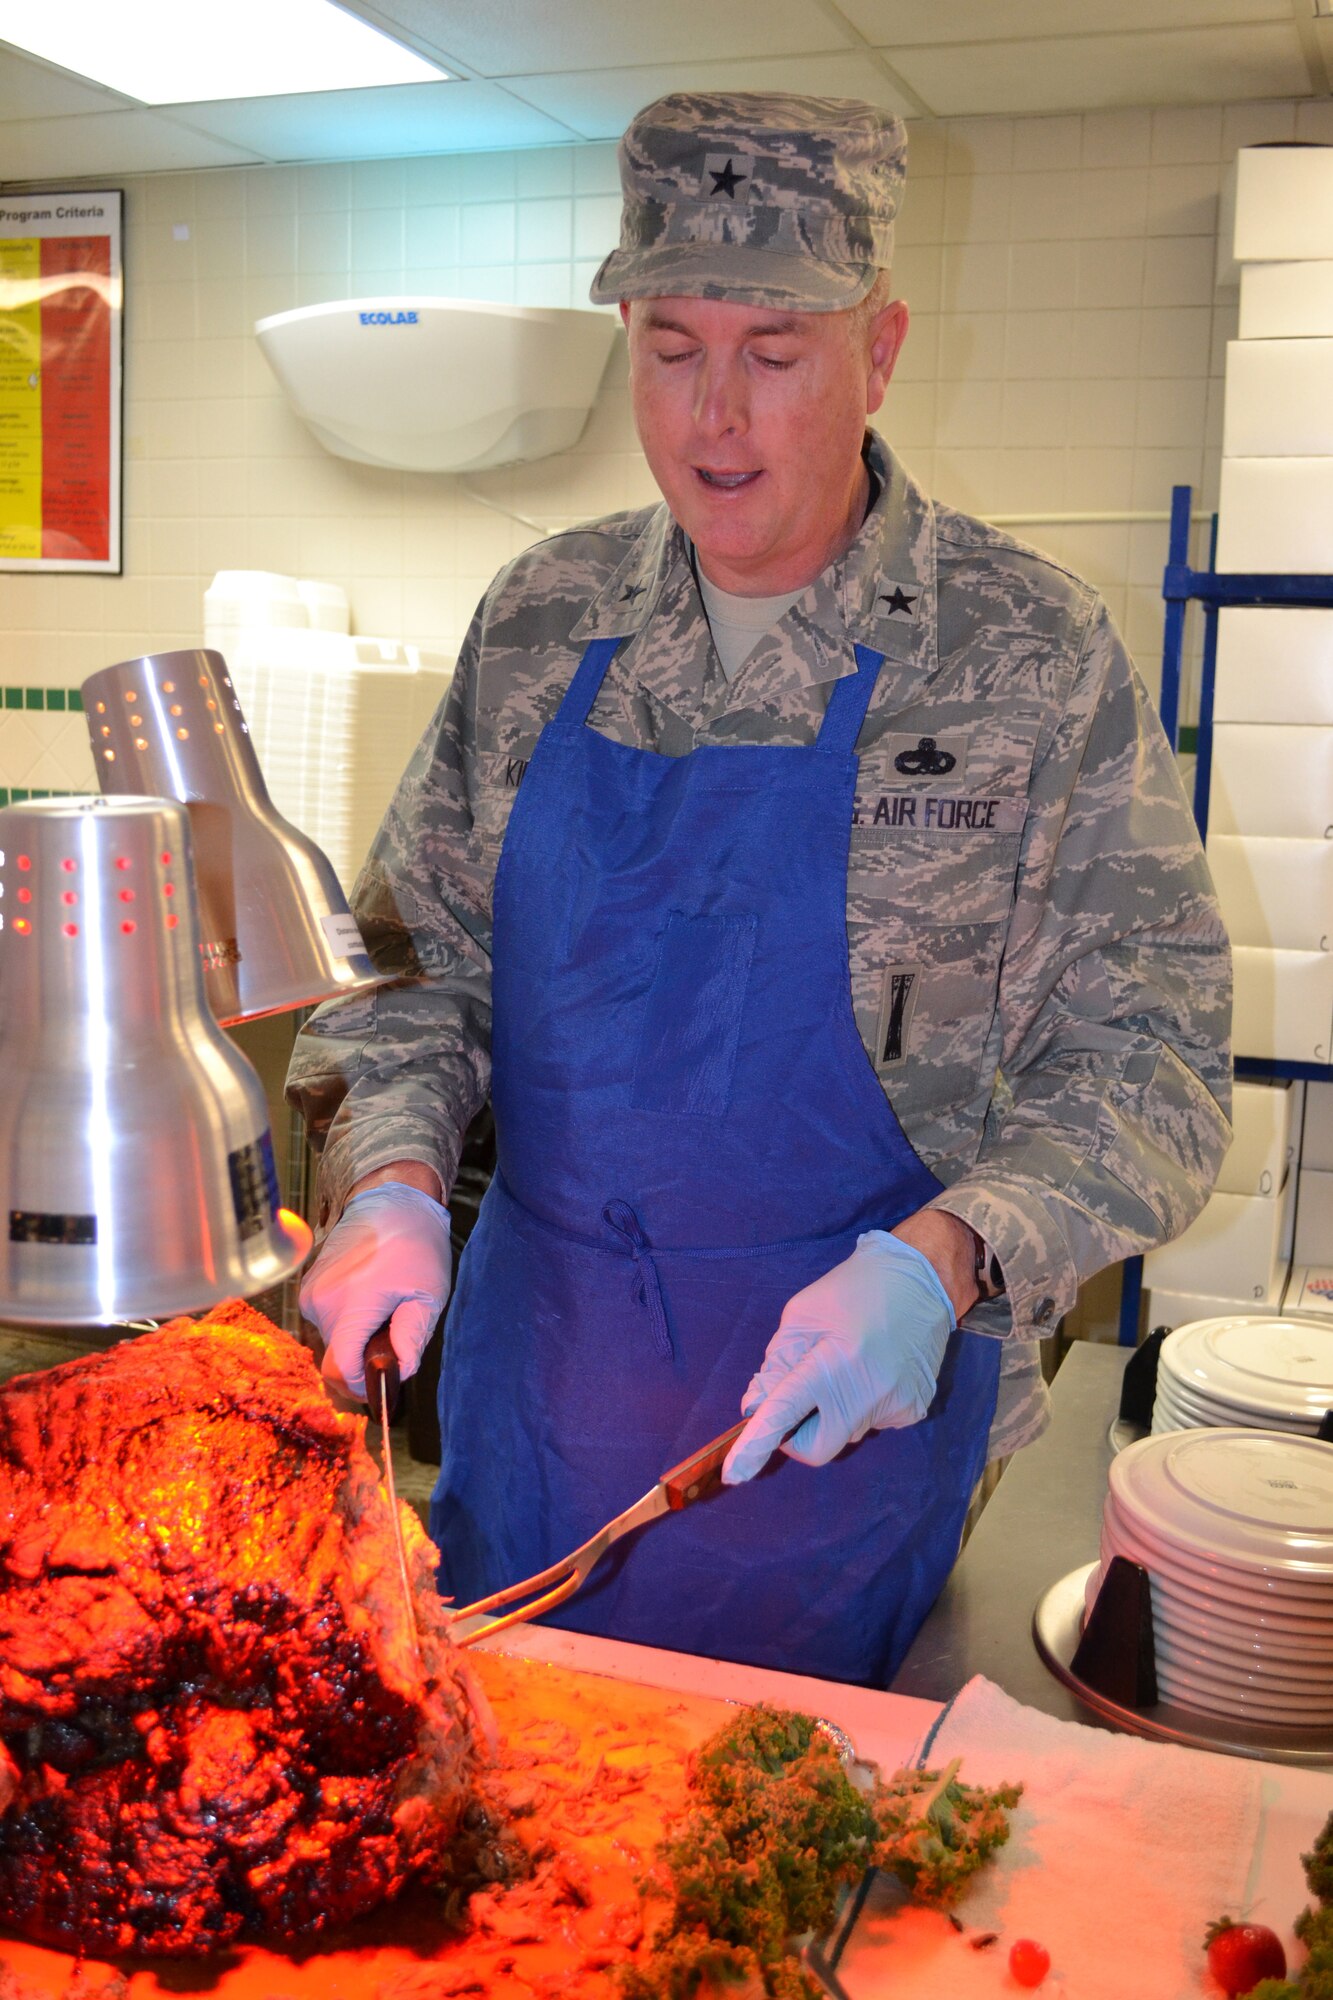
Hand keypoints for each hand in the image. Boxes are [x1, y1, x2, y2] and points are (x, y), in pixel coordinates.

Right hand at [299, 1183, 451, 1399]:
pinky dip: (347, 1322)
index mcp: (351, 1306)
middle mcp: (320, 1303)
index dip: (361, 1386)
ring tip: (384, 1312)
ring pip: (331, 1341)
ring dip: (356, 1340)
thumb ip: (411, 1338)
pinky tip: (370, 1299)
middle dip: (363, 1360)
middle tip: (394, 1338)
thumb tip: (399, 1372)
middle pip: (336, 1357)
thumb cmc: (415, 1244)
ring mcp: (310, 1294)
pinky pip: (326, 1322)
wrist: (390, 1200)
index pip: (340, 1370)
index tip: (382, 1384)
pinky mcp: (308, 1287)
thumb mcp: (428, 1294)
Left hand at [722, 1230, 954, 1482]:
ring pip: (845, 1433)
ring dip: (834, 1411)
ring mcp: (896, 1407)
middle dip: (799, 1433)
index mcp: (834, 1363)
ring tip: (849, 1363)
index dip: (756, 1445)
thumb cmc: (854, 1289)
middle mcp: (869, 1394)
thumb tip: (757, 1408)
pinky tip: (874, 1368)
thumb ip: (777, 1364)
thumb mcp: (802, 1316)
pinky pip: (872, 1422)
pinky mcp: (914, 1411)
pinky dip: (861, 1405)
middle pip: (816, 1448)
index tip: (734, 1474)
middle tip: (803, 1396)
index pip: (786, 1414)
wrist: (922, 1278)